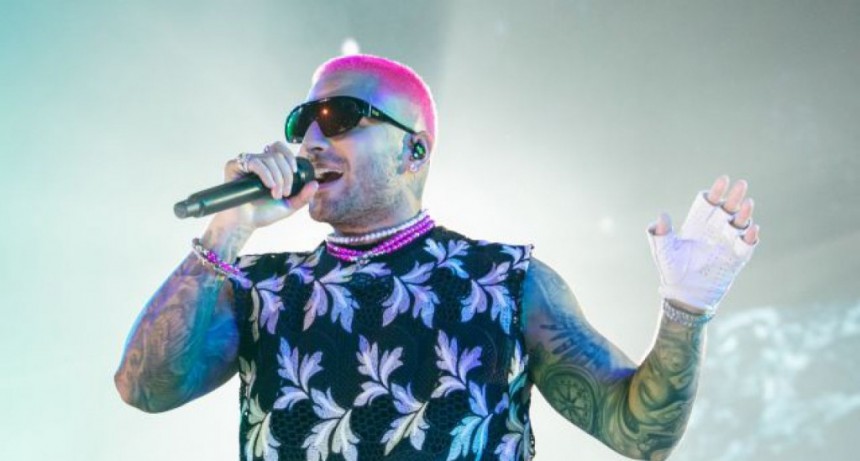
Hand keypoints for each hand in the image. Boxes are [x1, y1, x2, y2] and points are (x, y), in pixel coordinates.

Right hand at [215, 141, 317, 229]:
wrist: (245, 223)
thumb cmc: (264, 213)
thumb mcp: (289, 205)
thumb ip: (303, 196)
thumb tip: (315, 183)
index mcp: (269, 166)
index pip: (280, 148)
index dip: (290, 157)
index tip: (295, 173)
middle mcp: (258, 161)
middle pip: (278, 156)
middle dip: (286, 175)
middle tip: (284, 193)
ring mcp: (246, 163)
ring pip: (269, 158)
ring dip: (277, 177)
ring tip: (275, 194)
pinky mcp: (234, 166)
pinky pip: (255, 162)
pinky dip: (266, 173)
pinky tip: (269, 185)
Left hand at [647, 175, 759, 312]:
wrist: (684, 295)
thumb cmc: (671, 271)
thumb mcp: (663, 252)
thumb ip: (661, 234)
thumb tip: (661, 216)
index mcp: (697, 226)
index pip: (708, 204)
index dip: (715, 192)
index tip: (723, 180)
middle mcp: (713, 231)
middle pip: (727, 209)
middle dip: (734, 197)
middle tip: (742, 184)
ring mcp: (726, 244)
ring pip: (739, 224)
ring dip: (745, 214)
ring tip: (748, 204)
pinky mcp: (736, 259)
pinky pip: (746, 246)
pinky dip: (750, 237)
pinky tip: (752, 230)